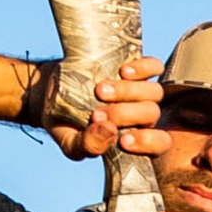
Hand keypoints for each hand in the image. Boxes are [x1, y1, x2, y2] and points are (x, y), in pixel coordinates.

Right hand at [34, 52, 168, 162]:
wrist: (52, 89)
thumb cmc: (65, 121)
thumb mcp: (70, 141)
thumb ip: (89, 145)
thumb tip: (109, 132)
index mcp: (135, 137)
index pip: (159, 143)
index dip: (147, 142)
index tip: (122, 141)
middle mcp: (143, 115)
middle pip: (151, 114)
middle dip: (124, 115)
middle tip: (96, 114)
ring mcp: (141, 90)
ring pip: (154, 92)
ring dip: (128, 92)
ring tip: (100, 91)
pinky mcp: (136, 68)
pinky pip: (154, 67)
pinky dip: (143, 68)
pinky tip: (123, 71)